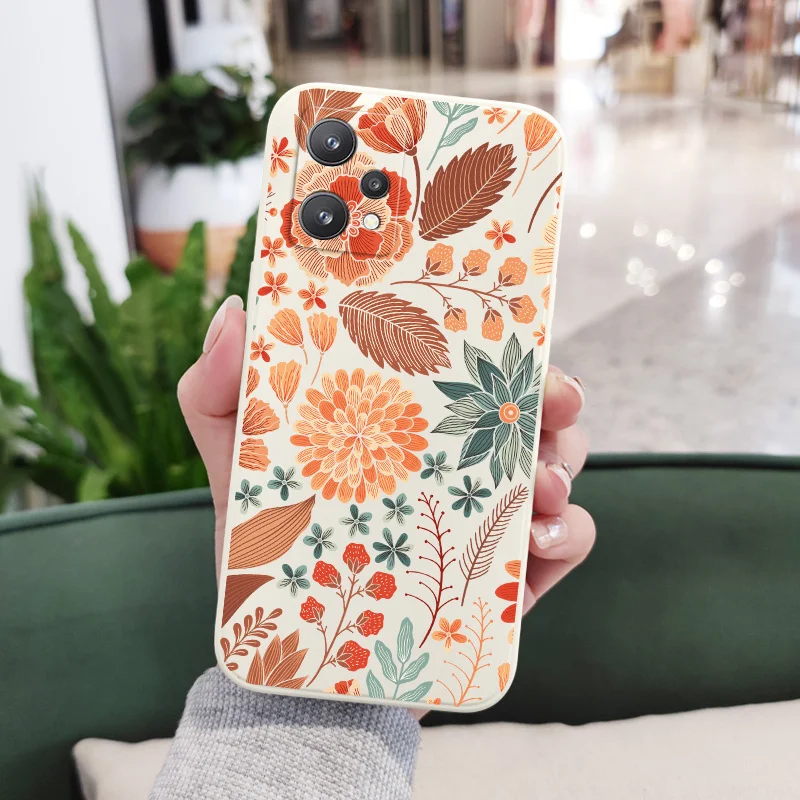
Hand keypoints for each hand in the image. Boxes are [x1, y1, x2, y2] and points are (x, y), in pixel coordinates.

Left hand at [179, 296, 593, 618]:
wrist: (297, 661)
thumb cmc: (271, 552)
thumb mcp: (235, 466)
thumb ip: (218, 393)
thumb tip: (235, 311)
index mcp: (407, 426)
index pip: (465, 368)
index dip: (497, 340)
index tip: (513, 328)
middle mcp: (455, 462)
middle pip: (528, 410)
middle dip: (556, 393)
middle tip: (553, 397)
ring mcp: (487, 517)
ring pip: (560, 466)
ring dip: (565, 461)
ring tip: (538, 479)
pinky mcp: (509, 575)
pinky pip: (567, 542)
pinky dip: (569, 530)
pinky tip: (535, 537)